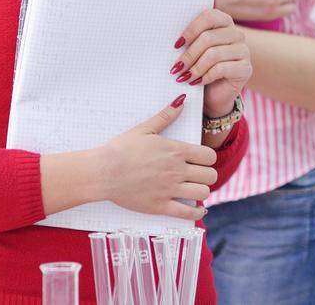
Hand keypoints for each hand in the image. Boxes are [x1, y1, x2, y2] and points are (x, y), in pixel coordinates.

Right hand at [92, 97, 217, 220]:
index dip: (208, 158)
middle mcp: (177, 170)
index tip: (201, 160)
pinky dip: (195, 214)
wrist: (103, 172)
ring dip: (201, 192)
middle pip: (211, 175)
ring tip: (193, 189)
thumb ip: (165, 116)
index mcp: (176, 150)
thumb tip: (181, 101)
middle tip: (197, 175)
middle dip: (207, 175)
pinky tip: (196, 211)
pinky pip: (187, 214)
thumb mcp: (144, 129)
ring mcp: (169, 189)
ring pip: (203, 194)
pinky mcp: (160, 206)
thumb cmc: (121, 149)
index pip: (209, 156)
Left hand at [175, 8, 251, 118]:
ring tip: (184, 77)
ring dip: (195, 68)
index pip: (209, 17)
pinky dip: (206, 76)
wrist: (215, 94)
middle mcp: (236, 34)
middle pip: (209, 38)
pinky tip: (198, 82)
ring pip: (214, 54)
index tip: (176, 45)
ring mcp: (243, 51)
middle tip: (176, 67)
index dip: (191, 30)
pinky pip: (221, 69)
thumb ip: (187, 42)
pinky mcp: (246, 68)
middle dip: (189, 54)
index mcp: (224, 23)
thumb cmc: (201, 68)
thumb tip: (175, 43)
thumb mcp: (193, 52)